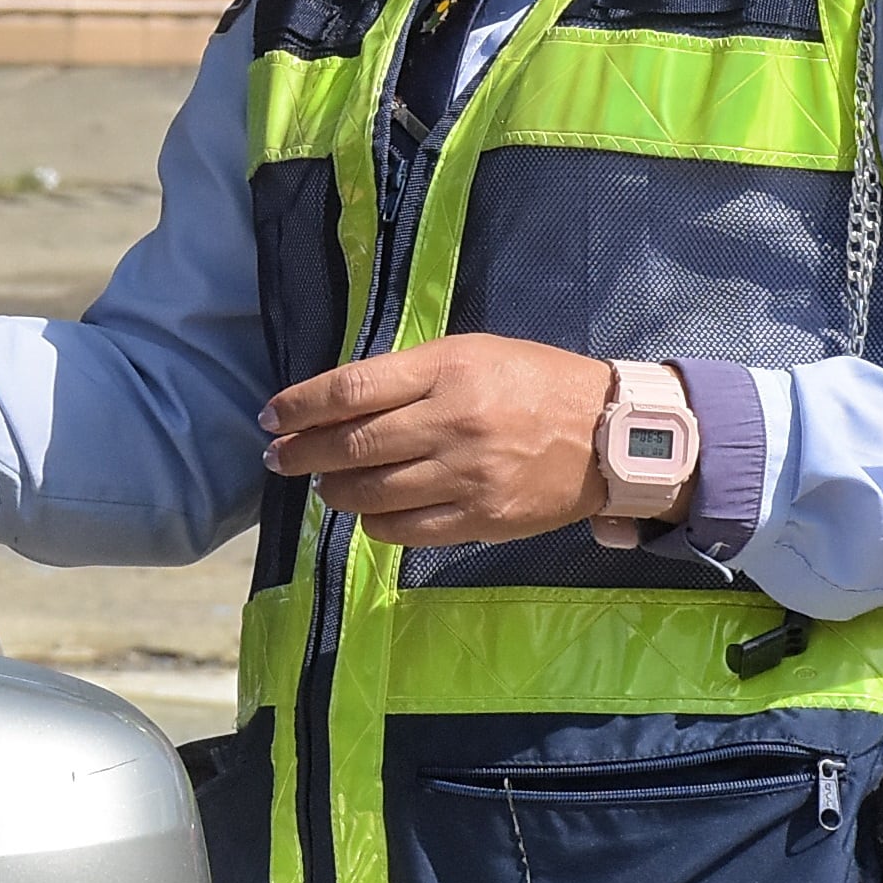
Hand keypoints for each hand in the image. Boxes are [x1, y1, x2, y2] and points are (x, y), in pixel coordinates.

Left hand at [259, 335, 613, 545]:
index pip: (351, 390)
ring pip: (372, 492)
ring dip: (334, 492)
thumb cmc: (535, 382)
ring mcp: (467, 475)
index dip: (300, 406)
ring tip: (323, 486)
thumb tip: (338, 401)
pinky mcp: (482, 518)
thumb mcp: (473, 353)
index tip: (272, 417)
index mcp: (447, 370)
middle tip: (279, 458)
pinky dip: (375, 523)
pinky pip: (407, 530)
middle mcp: (453, 422)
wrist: (610, 434)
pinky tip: (367, 513)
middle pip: (352, 445)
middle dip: (303, 454)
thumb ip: (410, 374)